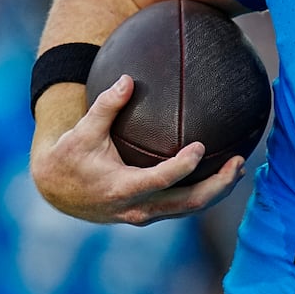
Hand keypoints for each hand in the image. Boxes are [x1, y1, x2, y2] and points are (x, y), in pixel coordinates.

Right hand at [31, 74, 246, 224]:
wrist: (56, 191)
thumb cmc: (70, 156)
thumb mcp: (82, 131)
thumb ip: (105, 106)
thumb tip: (128, 78)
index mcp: (121, 189)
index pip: (160, 180)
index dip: (182, 167)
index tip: (199, 147)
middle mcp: (137, 208)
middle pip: (188, 203)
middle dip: (217, 186)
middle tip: (238, 162)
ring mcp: (145, 215)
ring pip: (189, 209)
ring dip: (217, 191)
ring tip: (239, 167)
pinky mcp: (150, 214)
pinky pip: (183, 207)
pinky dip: (205, 193)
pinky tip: (220, 174)